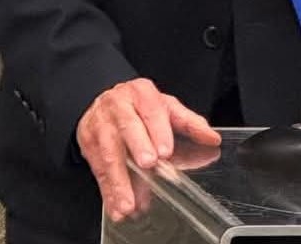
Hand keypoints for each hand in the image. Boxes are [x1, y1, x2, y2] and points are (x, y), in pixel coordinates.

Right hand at [76, 78, 220, 221]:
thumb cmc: (139, 106)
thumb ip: (189, 123)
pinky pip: (98, 171)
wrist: (103, 101)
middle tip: (148, 164)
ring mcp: (101, 125)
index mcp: (141, 94)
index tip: (165, 150)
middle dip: (138, 145)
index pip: (151, 109)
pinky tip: (117, 206)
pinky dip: (108, 192)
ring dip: (119, 180)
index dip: (158, 130)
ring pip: (109, 152)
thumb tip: (212, 138)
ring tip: (129, 202)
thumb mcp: (166, 108)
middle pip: (128, 126)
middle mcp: (119, 106)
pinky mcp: (88, 144)